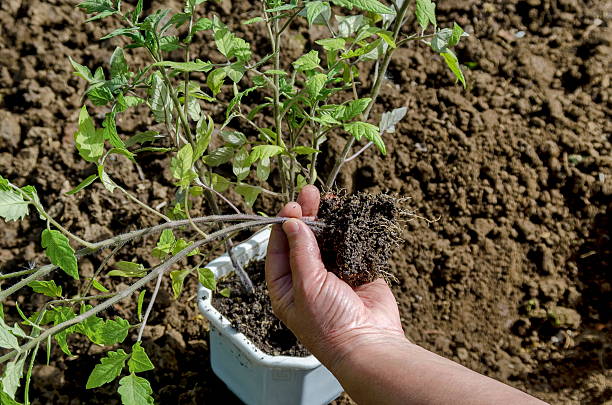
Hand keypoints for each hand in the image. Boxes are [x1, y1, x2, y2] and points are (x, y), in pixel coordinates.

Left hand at [265, 185, 405, 367]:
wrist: (370, 343)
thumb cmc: (330, 324)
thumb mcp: (307, 286)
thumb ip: (301, 253)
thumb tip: (292, 223)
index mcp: (286, 288)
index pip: (278, 249)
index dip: (284, 226)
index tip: (292, 206)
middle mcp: (307, 279)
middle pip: (302, 240)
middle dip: (306, 216)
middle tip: (310, 192)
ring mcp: (332, 274)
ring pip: (326, 239)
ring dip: (326, 219)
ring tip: (327, 196)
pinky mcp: (356, 271)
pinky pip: (348, 245)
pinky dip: (347, 229)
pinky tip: (345, 212)